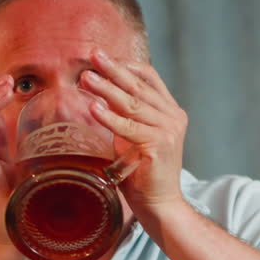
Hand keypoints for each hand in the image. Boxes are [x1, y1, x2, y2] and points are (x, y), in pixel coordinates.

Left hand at [80, 49, 188, 216]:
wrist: (159, 204)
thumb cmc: (142, 174)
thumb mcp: (135, 137)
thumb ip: (126, 117)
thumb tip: (100, 97)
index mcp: (171, 112)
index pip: (150, 78)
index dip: (127, 66)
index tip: (104, 57)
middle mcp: (173, 117)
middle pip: (139, 86)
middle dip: (113, 69)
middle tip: (93, 55)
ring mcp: (168, 130)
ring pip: (132, 103)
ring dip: (106, 89)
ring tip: (86, 78)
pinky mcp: (158, 145)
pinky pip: (128, 127)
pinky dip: (109, 117)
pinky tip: (93, 108)